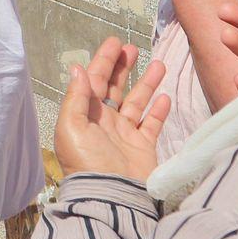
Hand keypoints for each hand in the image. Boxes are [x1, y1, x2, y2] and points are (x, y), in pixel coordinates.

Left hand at [54, 37, 170, 181]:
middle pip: (114, 88)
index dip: (103, 61)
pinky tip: (165, 96)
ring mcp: (125, 134)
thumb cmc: (86, 162)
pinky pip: (151, 124)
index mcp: (86, 115)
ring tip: (159, 65)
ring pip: (137, 102)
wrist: (110, 196)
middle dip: (122, 67)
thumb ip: (76, 97)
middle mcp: (105, 122)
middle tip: (133, 49)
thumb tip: (78, 68)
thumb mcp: (72, 127)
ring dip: (146, 84)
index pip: (94, 81)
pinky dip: (158, 110)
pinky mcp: (142, 147)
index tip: (114, 42)